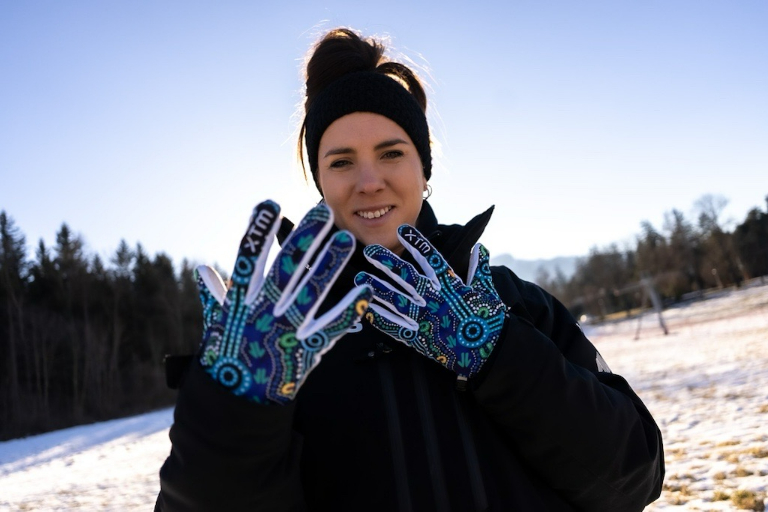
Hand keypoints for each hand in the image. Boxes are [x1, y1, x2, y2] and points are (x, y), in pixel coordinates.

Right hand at [196, 200, 371, 403]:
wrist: (236, 403)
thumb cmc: (226, 358)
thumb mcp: (216, 325)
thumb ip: (214, 296)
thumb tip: (202, 269)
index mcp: (239, 303)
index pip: (247, 260)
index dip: (257, 232)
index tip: (268, 203)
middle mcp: (262, 313)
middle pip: (286, 269)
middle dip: (306, 239)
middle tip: (324, 211)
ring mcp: (285, 332)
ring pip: (311, 292)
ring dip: (330, 265)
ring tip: (347, 238)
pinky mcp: (305, 351)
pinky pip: (332, 327)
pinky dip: (350, 309)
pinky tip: (365, 289)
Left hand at [354, 225, 506, 378]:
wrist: (490, 352)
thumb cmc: (488, 320)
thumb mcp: (487, 290)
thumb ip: (480, 268)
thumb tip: (479, 247)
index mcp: (451, 284)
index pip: (431, 259)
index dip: (416, 243)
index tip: (402, 230)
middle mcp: (435, 298)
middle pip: (407, 277)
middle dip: (387, 262)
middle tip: (369, 251)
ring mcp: (425, 319)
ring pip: (396, 299)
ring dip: (377, 288)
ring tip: (360, 277)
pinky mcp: (419, 338)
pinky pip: (395, 326)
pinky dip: (380, 318)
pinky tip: (365, 309)